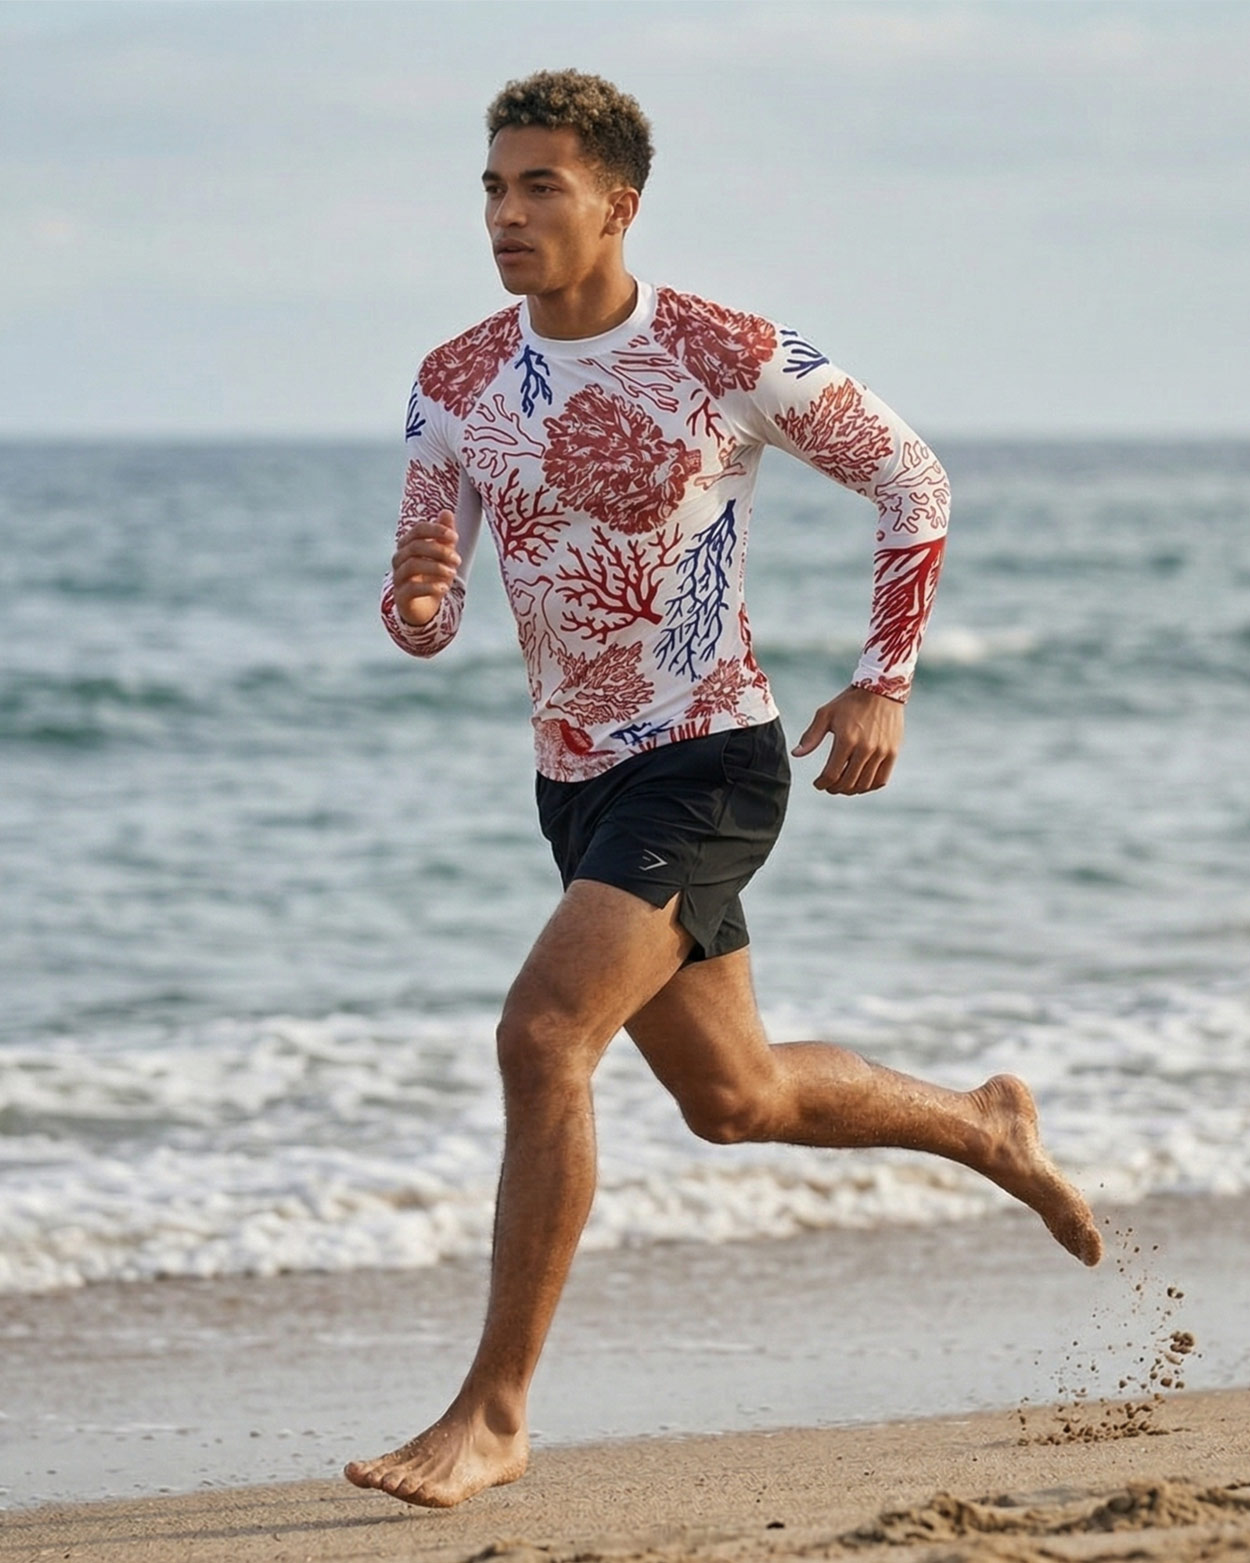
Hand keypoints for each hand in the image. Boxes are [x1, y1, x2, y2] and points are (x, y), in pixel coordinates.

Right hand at [392, 510, 459, 626]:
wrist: (424, 606)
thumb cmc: (433, 576)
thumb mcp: (443, 555)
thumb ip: (444, 535)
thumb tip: (447, 512)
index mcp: (408, 544)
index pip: (418, 530)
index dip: (436, 530)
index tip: (455, 537)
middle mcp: (399, 558)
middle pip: (415, 546)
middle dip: (439, 551)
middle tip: (457, 559)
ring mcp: (398, 577)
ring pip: (412, 566)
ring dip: (436, 568)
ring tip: (452, 574)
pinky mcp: (401, 596)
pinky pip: (411, 588)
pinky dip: (430, 587)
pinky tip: (444, 588)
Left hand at [791, 686, 903, 794]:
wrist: (882, 689)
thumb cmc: (849, 701)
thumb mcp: (826, 714)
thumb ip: (811, 736)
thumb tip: (796, 754)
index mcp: (846, 739)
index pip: (831, 774)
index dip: (822, 783)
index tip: (817, 783)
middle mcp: (865, 748)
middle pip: (847, 782)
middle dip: (834, 788)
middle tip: (829, 786)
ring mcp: (881, 751)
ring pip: (864, 784)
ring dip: (851, 790)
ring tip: (843, 785)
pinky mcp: (893, 752)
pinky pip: (881, 780)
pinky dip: (869, 786)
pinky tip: (860, 782)